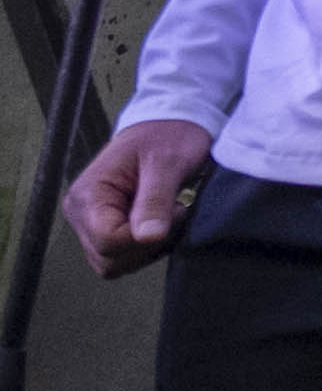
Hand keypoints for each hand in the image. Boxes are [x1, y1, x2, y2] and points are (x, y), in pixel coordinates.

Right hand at [60, 118, 204, 275]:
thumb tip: (149, 237)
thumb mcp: (166, 163)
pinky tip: (162, 223)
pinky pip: (123, 258)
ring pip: (115, 264)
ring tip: (167, 215)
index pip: (108, 241)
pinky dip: (146, 249)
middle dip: (147, 245)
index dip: (144, 237)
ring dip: (148, 249)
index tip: (172, 209)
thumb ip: (155, 201)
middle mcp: (81, 214)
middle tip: (173, 211)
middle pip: (109, 259)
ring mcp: (91, 224)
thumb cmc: (166, 137)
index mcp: (87, 196)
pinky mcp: (106, 229)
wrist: (168, 126)